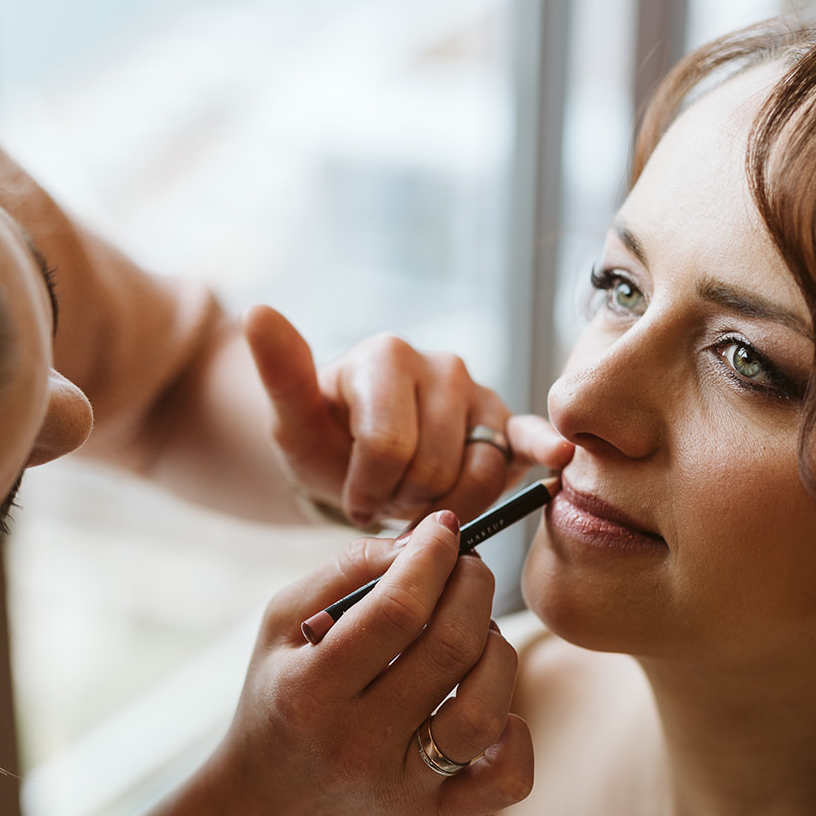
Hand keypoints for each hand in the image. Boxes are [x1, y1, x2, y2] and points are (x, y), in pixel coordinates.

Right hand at [203, 512, 534, 815]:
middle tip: (467, 569)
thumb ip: (346, 570)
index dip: (432, 558)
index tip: (445, 528)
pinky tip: (491, 700)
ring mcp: (401, 788)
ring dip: (497, 650)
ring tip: (476, 630)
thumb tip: (424, 541)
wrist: (270, 796)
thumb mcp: (283, 620)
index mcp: (309, 692)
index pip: (395, 612)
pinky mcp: (435, 813)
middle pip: (450, 651)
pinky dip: (516, 733)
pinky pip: (507, 779)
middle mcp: (356, 746)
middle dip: (473, 588)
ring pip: (486, 711)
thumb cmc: (281, 688)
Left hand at [245, 304, 571, 528]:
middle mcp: (440, 365)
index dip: (368, 491)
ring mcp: (478, 394)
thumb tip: (259, 311)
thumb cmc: (324, 439)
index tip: (351, 499)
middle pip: (434, 469)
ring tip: (415, 494)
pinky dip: (542, 446)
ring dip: (442, 504)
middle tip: (384, 496)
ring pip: (478, 473)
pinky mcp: (507, 425)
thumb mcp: (292, 417)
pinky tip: (556, 457)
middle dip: (403, 500)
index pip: (388, 448)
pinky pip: (527, 439)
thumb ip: (280, 372)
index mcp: (387, 355)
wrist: (356, 457)